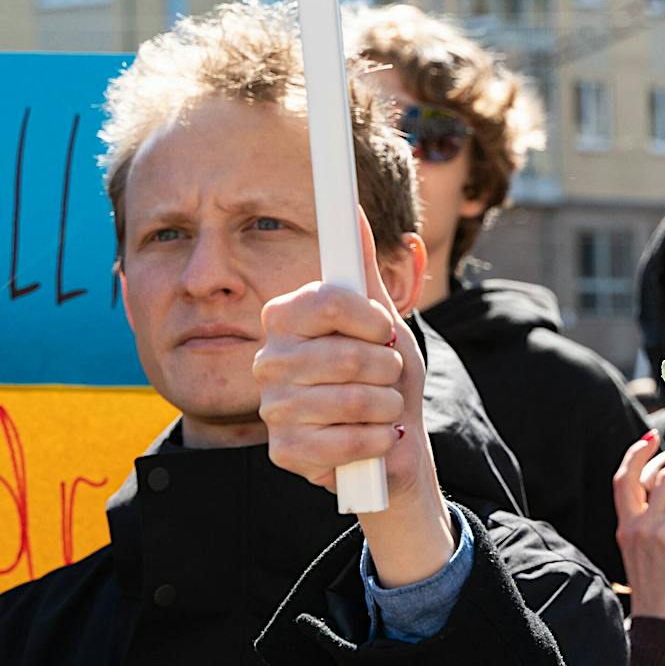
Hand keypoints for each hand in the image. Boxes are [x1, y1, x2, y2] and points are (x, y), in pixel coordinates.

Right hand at [255, 210, 453, 585]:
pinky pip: (345, 441)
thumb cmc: (384, 376)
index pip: (326, 301)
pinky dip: (377, 440)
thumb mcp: (381, 320)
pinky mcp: (286, 451)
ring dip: (387, 406)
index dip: (370, 319)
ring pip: (351, 400)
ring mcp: (272, 409)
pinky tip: (376, 438)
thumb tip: (356, 214)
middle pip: (346, 355)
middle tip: (387, 376)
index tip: (385, 330)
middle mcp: (268, 361)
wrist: (394, 442)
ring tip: (383, 408)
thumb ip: (363, 272)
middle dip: (387, 369)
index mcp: (285, 321)